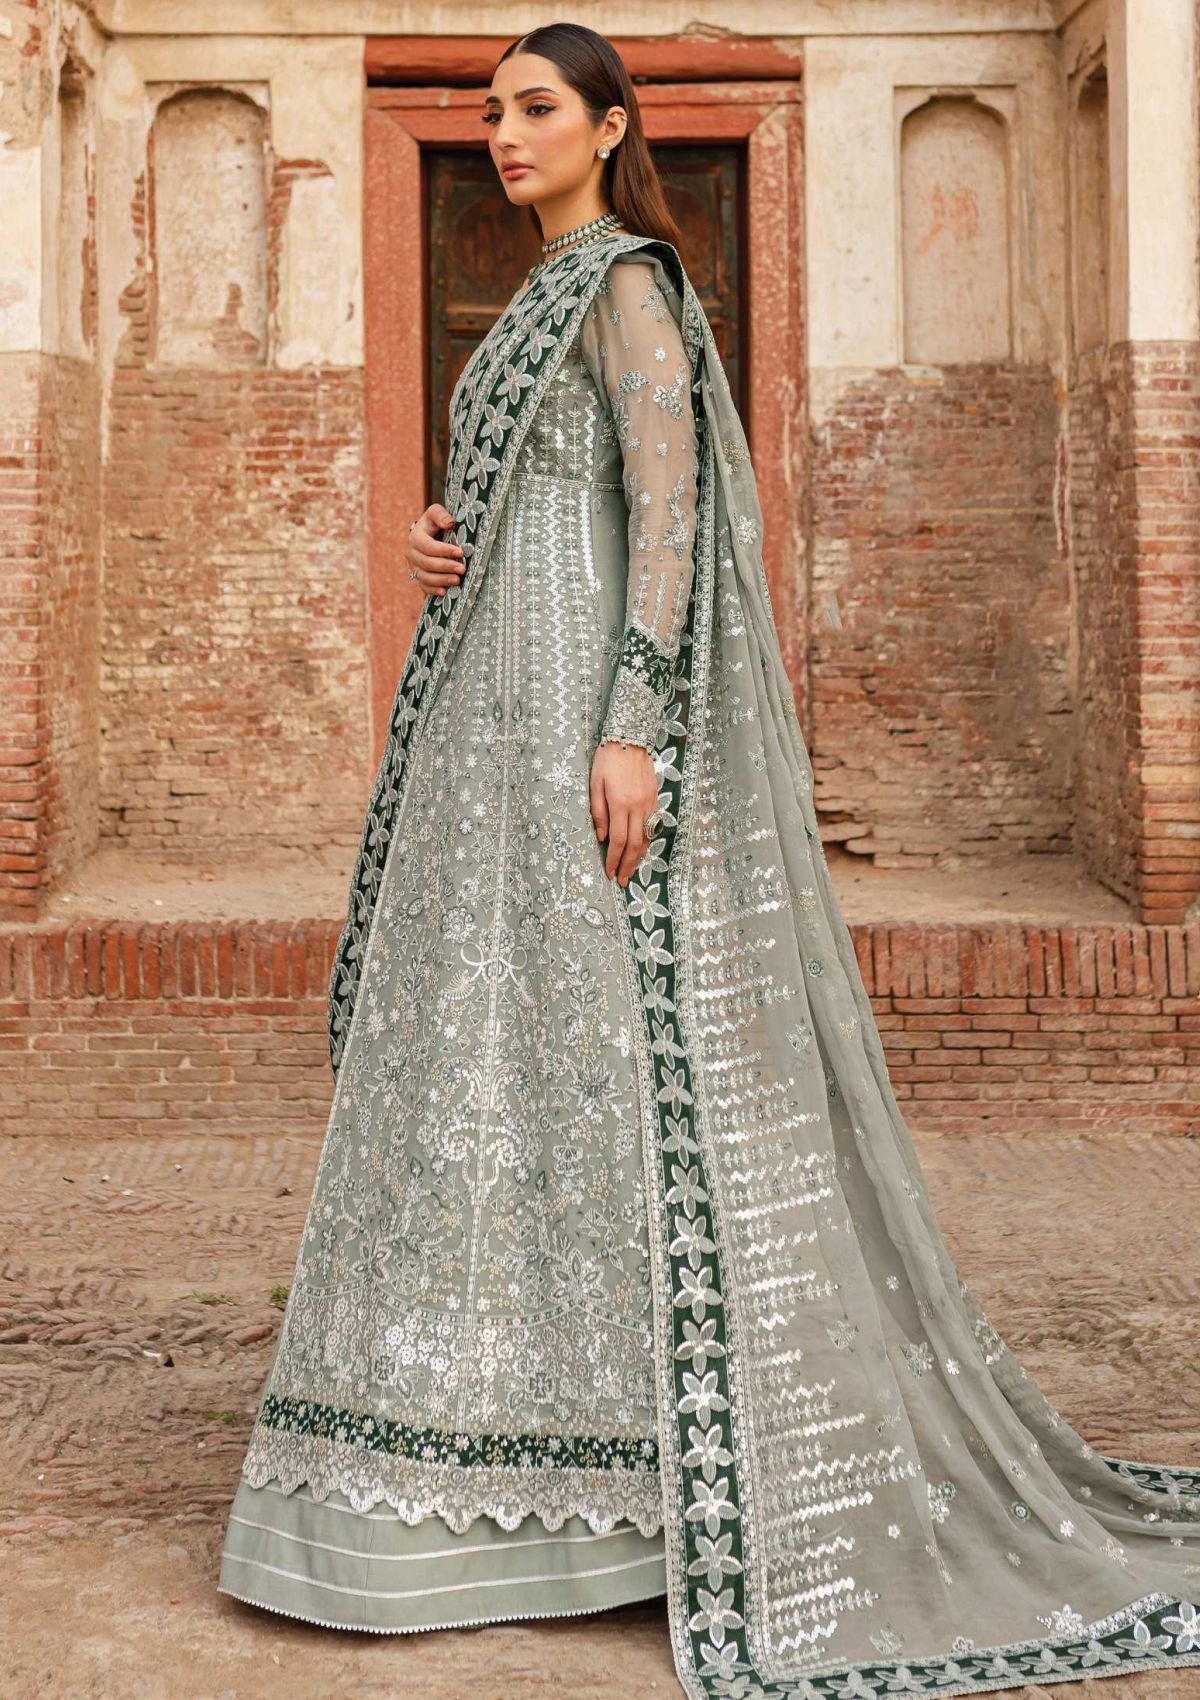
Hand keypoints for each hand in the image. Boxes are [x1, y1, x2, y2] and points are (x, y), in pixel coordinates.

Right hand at [407, 503, 465, 594]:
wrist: (429, 534)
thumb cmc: (435, 522)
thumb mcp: (436, 513)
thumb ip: (441, 515)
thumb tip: (450, 523)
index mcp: (415, 537)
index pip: (427, 546)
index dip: (443, 550)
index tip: (460, 552)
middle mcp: (411, 553)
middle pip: (426, 563)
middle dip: (445, 566)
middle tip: (462, 569)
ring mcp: (413, 566)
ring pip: (424, 577)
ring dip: (441, 580)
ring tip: (457, 580)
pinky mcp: (418, 576)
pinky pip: (423, 586)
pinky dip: (433, 590)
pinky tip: (445, 591)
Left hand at [590, 741, 658, 886]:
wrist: (630, 739)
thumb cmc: (607, 760)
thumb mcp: (595, 784)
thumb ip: (598, 812)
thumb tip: (603, 837)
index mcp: (620, 804)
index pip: (618, 841)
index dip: (614, 860)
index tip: (610, 873)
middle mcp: (638, 807)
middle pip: (635, 845)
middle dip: (628, 865)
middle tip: (623, 881)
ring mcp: (649, 804)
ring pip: (647, 838)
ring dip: (639, 857)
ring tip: (631, 870)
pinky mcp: (655, 799)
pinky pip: (652, 827)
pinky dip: (646, 842)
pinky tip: (640, 849)